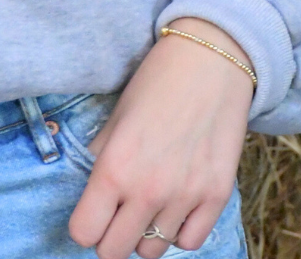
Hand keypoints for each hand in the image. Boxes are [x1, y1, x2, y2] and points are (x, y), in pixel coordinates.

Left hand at [67, 18, 252, 258]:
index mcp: (114, 167)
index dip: (83, 225)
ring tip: (145, 207)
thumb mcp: (116, 115)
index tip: (90, 214)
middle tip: (115, 216)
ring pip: (152, 252)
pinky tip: (174, 208)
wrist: (210, 61)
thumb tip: (94, 187)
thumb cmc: (156, 81)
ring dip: (144, 234)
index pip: (84, 232)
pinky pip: (189, 242)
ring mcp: (185, 197)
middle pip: (114, 251)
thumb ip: (103, 154)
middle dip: (109, 237)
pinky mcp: (217, 198)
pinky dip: (178, 232)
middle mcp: (147, 190)